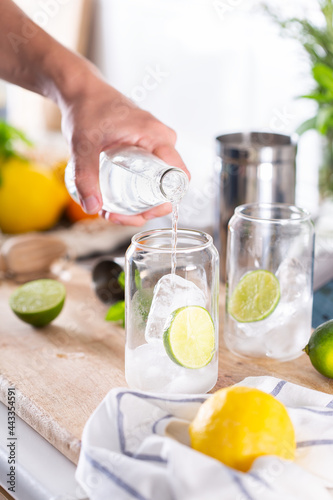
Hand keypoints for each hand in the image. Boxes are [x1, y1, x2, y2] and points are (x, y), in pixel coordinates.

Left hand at [60, 72, 188, 225]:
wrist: (81, 91)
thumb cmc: (87, 109)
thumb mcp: (83, 145)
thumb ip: (86, 175)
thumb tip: (93, 208)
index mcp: (157, 137)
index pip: (180, 176)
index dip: (166, 201)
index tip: (142, 213)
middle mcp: (162, 142)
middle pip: (168, 187)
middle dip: (146, 210)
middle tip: (118, 217)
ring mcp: (155, 146)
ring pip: (158, 185)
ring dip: (140, 205)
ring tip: (112, 212)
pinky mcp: (146, 149)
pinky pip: (150, 176)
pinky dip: (136, 193)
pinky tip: (115, 203)